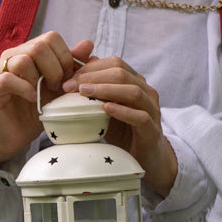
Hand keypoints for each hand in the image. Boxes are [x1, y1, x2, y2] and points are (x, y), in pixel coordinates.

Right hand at [0, 32, 93, 164]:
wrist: (17, 136)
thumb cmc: (37, 110)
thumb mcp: (60, 88)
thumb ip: (72, 67)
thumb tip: (89, 44)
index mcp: (28, 52)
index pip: (50, 38)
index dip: (65, 57)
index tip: (68, 78)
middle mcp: (12, 56)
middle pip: (38, 46)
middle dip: (55, 68)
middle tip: (57, 87)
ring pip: (23, 60)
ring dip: (40, 79)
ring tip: (43, 94)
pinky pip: (8, 79)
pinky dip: (25, 89)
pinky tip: (32, 99)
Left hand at [63, 57, 177, 196]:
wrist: (144, 158)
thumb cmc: (122, 131)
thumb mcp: (103, 108)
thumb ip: (93, 90)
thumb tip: (75, 69)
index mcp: (135, 82)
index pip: (115, 63)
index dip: (91, 68)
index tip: (69, 78)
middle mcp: (146, 92)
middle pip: (122, 73)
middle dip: (93, 77)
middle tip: (70, 86)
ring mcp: (152, 110)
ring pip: (133, 92)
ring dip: (106, 90)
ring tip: (84, 93)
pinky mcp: (152, 130)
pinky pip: (141, 117)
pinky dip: (123, 111)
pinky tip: (106, 109)